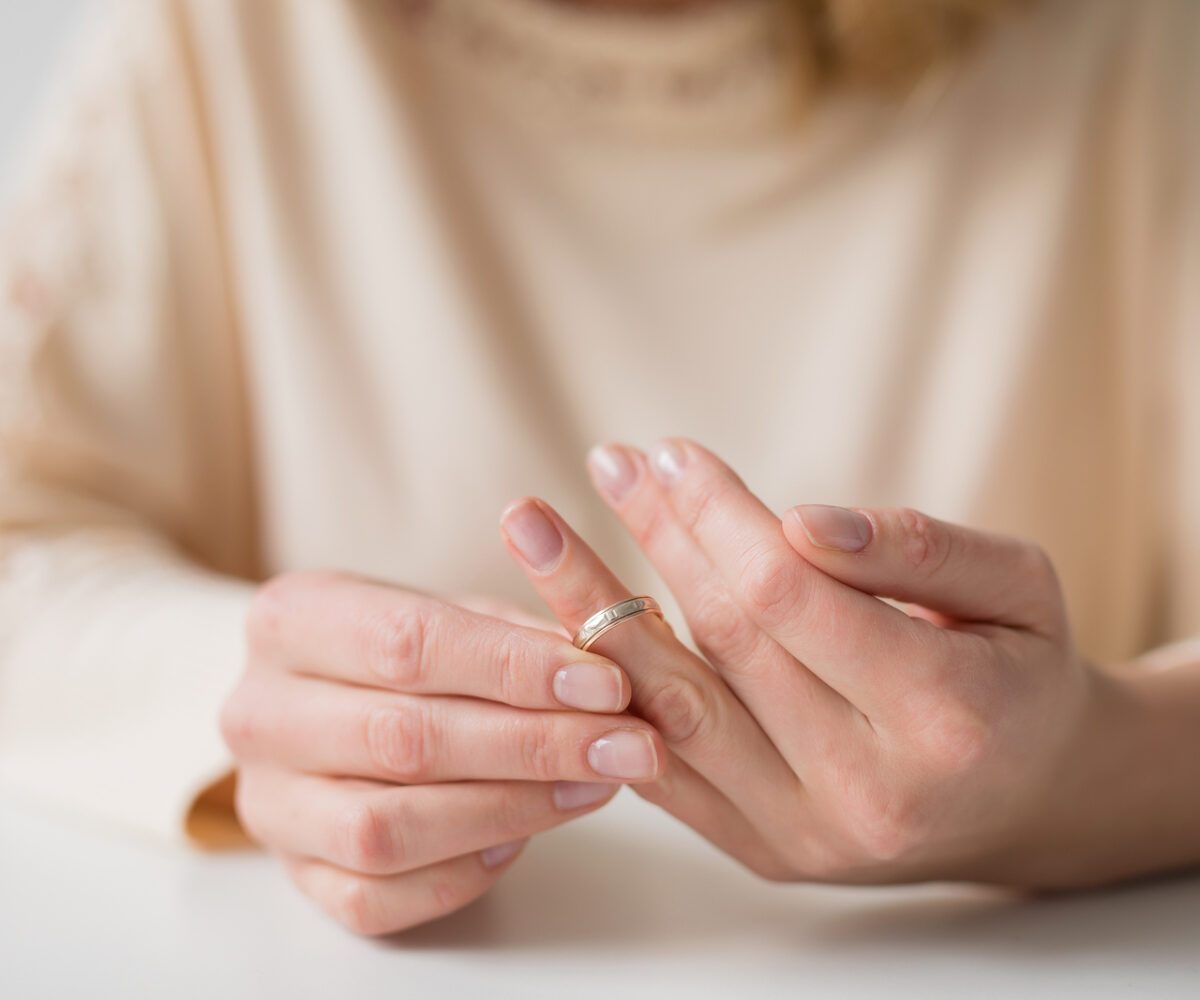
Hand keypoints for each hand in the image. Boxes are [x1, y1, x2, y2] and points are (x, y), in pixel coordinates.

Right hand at [219, 571, 666, 934]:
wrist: (325, 699)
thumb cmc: (404, 649)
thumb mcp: (453, 612)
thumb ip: (518, 635)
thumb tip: (604, 675)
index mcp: (291, 618)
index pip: (409, 642)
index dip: (517, 667)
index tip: (606, 685)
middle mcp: (259, 711)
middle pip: (403, 738)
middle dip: (534, 744)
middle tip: (628, 745)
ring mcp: (268, 801)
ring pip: (386, 828)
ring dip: (509, 810)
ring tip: (592, 785)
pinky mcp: (293, 872)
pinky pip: (375, 896)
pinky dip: (461, 873)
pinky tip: (523, 836)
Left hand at [500, 439, 1156, 888]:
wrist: (1027, 797)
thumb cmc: (1021, 671)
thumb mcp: (1018, 587)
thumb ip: (917, 549)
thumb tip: (801, 523)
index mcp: (945, 717)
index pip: (793, 598)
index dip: (720, 517)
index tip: (671, 451)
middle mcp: (866, 791)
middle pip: (725, 644)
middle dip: (659, 540)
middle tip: (610, 461)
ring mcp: (804, 835)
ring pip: (669, 708)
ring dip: (592, 609)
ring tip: (536, 529)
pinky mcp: (761, 850)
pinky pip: (661, 766)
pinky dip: (606, 690)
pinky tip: (562, 621)